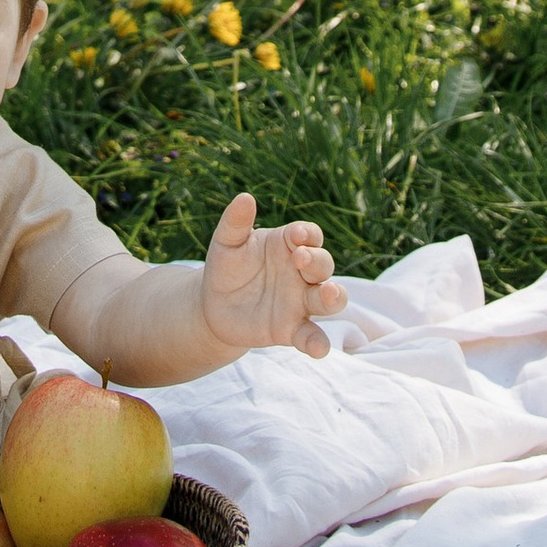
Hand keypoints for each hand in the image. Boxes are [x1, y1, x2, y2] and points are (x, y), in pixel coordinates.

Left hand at [198, 195, 346, 357]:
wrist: (212, 306)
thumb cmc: (226, 268)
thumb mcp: (226, 243)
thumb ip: (236, 223)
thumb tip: (245, 197)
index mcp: (289, 246)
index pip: (309, 235)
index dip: (308, 234)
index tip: (297, 235)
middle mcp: (301, 273)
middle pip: (323, 264)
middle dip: (317, 260)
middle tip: (299, 259)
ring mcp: (300, 302)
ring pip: (330, 299)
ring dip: (333, 296)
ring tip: (326, 293)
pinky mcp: (292, 330)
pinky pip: (312, 336)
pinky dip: (319, 343)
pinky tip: (319, 349)